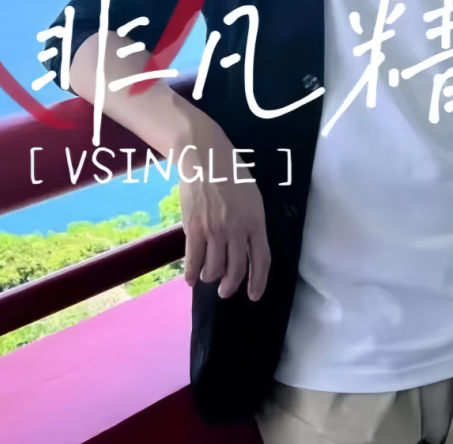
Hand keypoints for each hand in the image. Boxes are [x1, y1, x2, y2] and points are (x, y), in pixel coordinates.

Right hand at [178, 140, 270, 301]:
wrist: (205, 157)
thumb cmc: (231, 172)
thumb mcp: (252, 197)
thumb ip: (251, 222)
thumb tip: (247, 245)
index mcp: (256, 221)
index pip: (261, 260)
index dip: (258, 282)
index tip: (254, 295)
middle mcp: (237, 230)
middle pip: (236, 269)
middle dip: (230, 285)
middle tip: (225, 290)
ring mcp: (215, 231)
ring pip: (214, 268)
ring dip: (211, 278)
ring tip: (208, 278)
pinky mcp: (194, 229)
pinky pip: (193, 260)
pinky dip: (192, 273)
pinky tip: (191, 278)